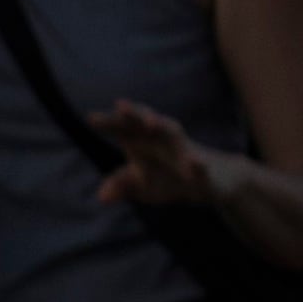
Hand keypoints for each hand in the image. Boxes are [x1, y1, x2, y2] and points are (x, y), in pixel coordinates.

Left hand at [93, 98, 219, 208]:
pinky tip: (193, 164)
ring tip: (151, 123)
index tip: (92, 118)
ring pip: (173, 133)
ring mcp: (184, 150)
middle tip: (120, 105)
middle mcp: (162, 138)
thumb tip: (102, 196)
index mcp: (142, 141)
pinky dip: (196, 164)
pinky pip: (199, 164)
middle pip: (146, 121)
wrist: (210, 183)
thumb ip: (122, 186)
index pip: (123, 128)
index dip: (109, 122)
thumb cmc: (168, 180)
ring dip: (163, 125)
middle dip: (134, 113)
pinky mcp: (202, 168)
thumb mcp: (141, 186)